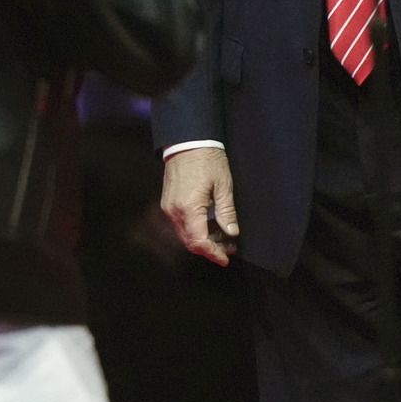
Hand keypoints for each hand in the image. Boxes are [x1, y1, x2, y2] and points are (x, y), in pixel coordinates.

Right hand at [160, 145, 238, 263]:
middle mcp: (175, 211)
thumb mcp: (223, 185)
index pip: (199, 242)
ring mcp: (169, 207)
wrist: (187, 142)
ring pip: (185, 235)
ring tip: (223, 236)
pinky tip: (210, 226)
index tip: (225, 259)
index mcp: (189, 208)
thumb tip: (232, 232)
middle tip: (229, 248)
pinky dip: (195, 230)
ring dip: (203, 240)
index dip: (213, 254)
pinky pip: (181, 224)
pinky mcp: (168, 203)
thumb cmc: (206, 160)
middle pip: (190, 242)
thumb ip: (227, 212)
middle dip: (210, 249)